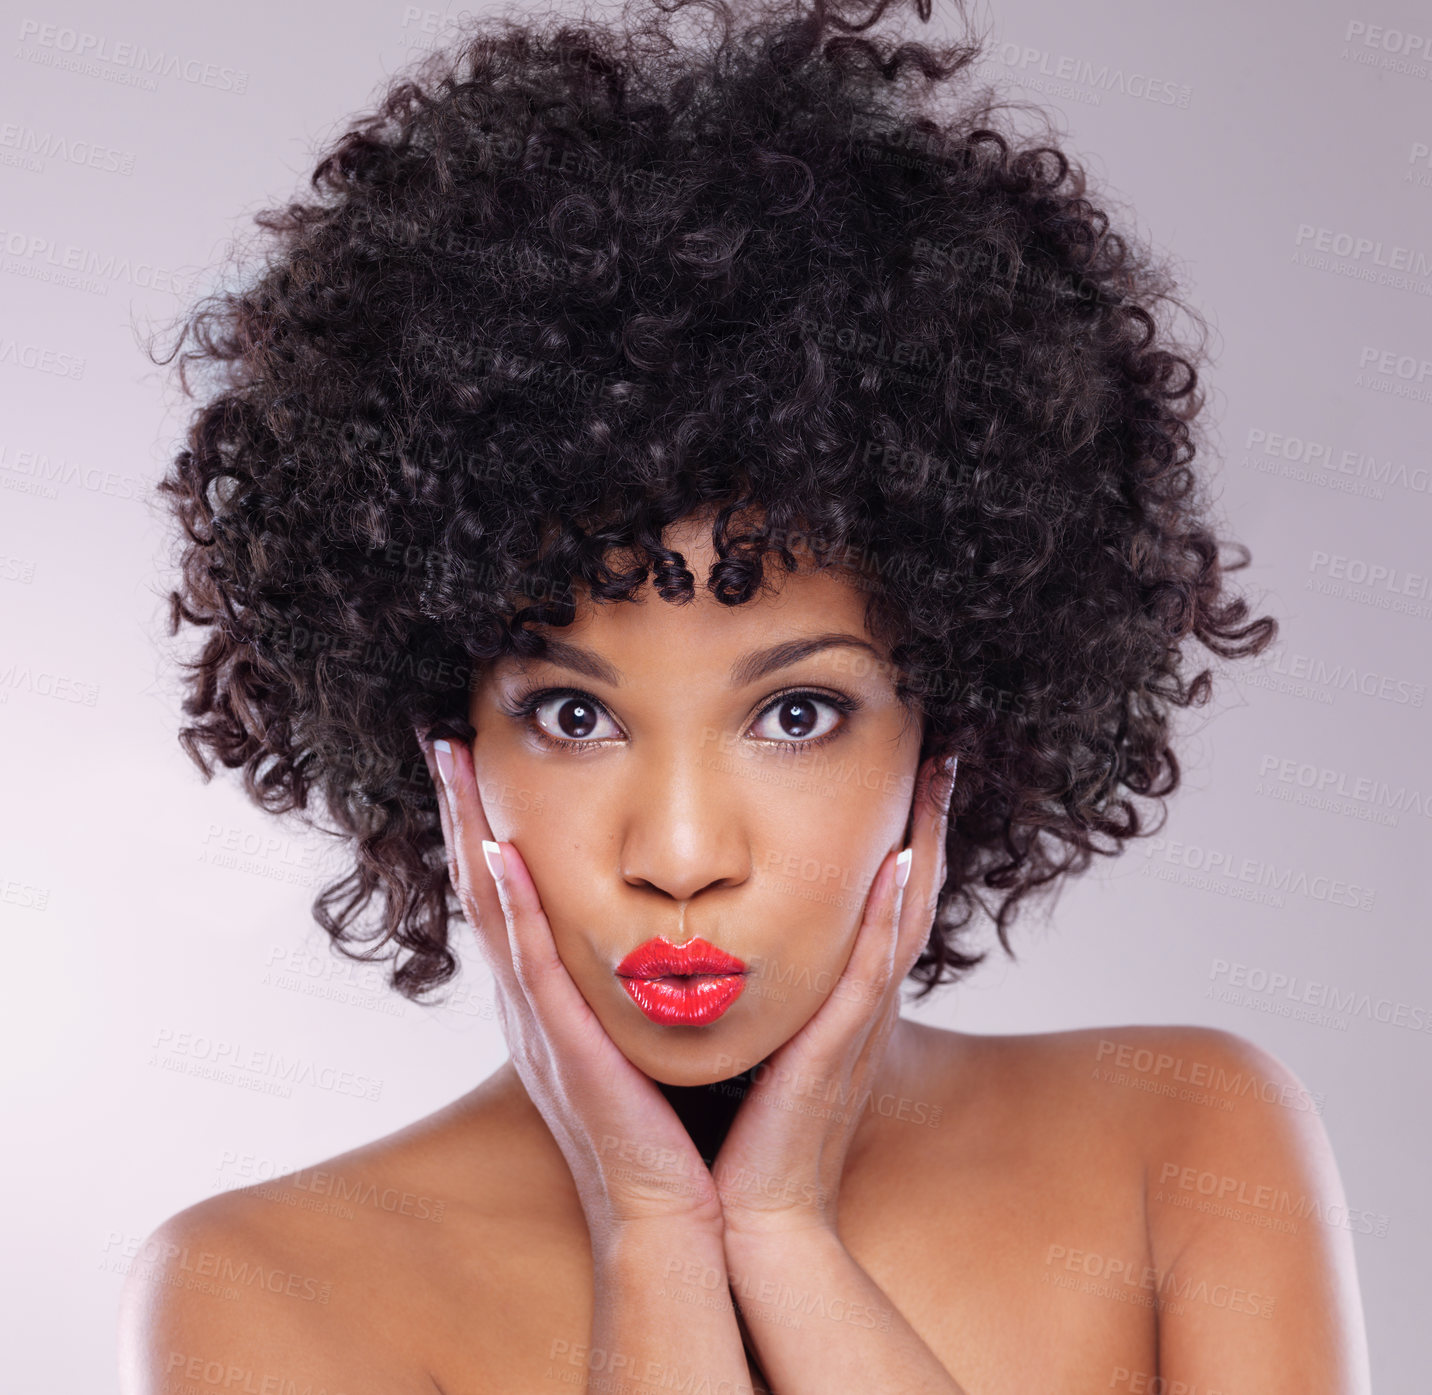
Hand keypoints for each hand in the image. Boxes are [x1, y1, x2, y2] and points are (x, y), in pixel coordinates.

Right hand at [416, 727, 724, 1244]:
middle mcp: (531, 1007)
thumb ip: (640, 982)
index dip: (484, 827)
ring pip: (493, 912)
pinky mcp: (563, 1052)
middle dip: (461, 812)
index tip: (477, 760)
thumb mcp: (647, 1036)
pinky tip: (499, 851)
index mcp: (552, 1001)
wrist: (679, 1215)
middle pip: (483, 889)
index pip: (509, 896)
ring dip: (469, 833)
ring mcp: (539, 1028)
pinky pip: (530, 969)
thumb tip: (665, 924)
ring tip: (453, 764)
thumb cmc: (673, 1128)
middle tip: (445, 739)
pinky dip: (512, 909)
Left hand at [710, 753, 956, 1246]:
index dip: (905, 835)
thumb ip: (766, 992)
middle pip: (909, 896)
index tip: (911, 770)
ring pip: (900, 920)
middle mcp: (862, 1004)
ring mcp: (857, 1027)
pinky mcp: (836, 1053)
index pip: (883, 901)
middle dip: (928, 822)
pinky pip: (869, 976)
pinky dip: (887, 920)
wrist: (753, 1217)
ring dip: (922, 847)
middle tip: (944, 753)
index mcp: (845, 1000)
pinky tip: (897, 865)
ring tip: (935, 780)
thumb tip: (732, 937)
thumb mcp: (765, 1042)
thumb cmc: (750, 1131)